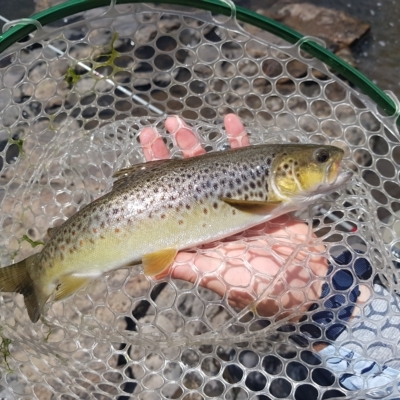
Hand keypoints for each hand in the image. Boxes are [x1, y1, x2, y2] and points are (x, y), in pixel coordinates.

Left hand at [140, 115, 328, 316]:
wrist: (300, 281)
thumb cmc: (258, 284)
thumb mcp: (219, 277)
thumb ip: (188, 268)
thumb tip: (151, 269)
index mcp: (197, 227)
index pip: (170, 191)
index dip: (155, 167)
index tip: (147, 143)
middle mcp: (212, 209)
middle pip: (188, 172)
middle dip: (174, 147)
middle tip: (167, 123)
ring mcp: (236, 199)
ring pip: (213, 162)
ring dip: (197, 140)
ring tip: (181, 122)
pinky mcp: (261, 192)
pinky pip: (250, 160)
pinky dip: (240, 139)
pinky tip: (231, 120)